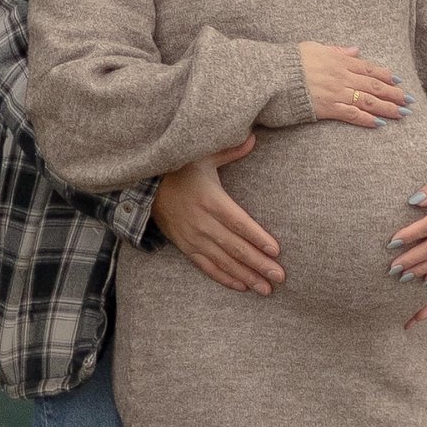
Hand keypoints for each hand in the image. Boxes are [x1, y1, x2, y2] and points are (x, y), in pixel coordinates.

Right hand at [151, 136, 284, 295]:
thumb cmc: (180, 169)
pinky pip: (207, 267)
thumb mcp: (203, 155)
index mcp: (211, 200)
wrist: (146, 188)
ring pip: (224, 262)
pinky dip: (225, 278)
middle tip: (280, 278)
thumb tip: (253, 137)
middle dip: (259, 264)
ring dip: (246, 276)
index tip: (276, 251)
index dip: (257, 237)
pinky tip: (242, 286)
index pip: (239, 223)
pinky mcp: (186, 247)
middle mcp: (203, 223)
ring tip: (266, 289)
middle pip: (235, 248)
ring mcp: (194, 238)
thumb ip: (230, 150)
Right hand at [298, 43, 409, 127]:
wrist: (274, 75)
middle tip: (409, 101)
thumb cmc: (290, 62)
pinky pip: (352, 114)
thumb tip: (354, 50)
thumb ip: (336, 50)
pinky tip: (379, 124)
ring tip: (402, 114)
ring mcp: (337, 93)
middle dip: (394, 94)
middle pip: (374, 85)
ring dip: (387, 108)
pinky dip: (367, 119)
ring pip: (368, 101)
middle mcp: (342, 76)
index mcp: (340, 60)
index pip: (369, 68)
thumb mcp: (314, 47)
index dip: (386, 76)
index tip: (399, 82)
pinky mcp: (328, 108)